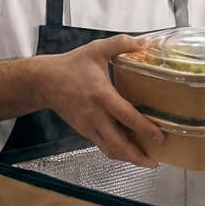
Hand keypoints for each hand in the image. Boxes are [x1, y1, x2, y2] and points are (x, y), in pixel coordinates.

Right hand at [38, 34, 163, 167]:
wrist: (44, 82)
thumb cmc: (71, 66)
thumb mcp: (96, 50)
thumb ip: (121, 44)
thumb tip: (144, 43)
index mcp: (102, 96)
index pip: (127, 117)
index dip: (145, 129)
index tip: (159, 137)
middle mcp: (95, 115)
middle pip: (118, 145)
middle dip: (137, 157)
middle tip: (154, 162)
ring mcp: (88, 126)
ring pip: (110, 150)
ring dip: (128, 159)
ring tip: (144, 161)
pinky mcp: (84, 131)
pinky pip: (102, 146)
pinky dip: (116, 151)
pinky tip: (128, 150)